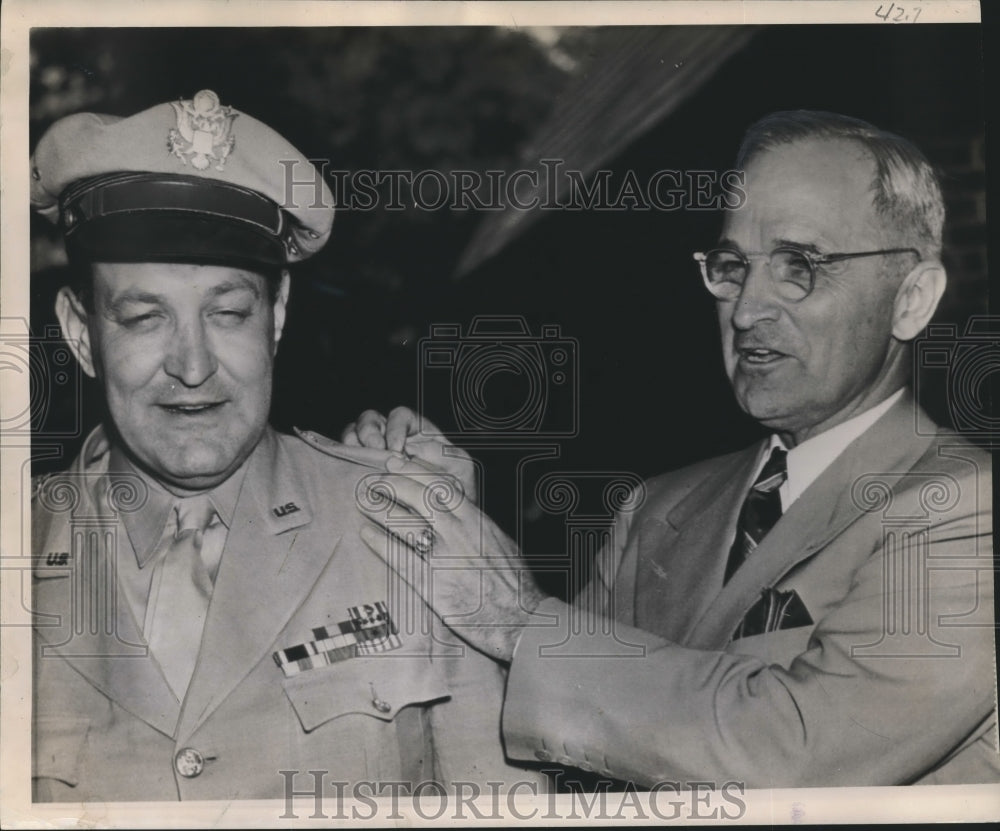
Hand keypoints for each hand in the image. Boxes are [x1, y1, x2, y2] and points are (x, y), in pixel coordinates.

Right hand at [342, 406, 477, 504]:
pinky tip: (352, 473)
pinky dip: (344, 459)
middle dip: (370, 433)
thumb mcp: (460, 471)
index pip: (400, 416)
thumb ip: (442, 454)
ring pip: (353, 434)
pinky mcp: (360, 472)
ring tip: (360, 462)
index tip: (397, 450)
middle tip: (375, 452)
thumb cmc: (457, 493)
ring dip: (353, 443)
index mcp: (418, 433)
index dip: (395, 427)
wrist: (445, 525)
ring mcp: (374, 455)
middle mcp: (393, 439)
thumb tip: (412, 447)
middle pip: (371, 420)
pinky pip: (344, 457)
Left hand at [357, 455, 545, 662]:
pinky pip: (400, 559)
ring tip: (363, 500)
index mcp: (478, 521)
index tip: (398, 463)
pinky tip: (366, 534)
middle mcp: (460, 533)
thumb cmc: (516, 585)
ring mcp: (446, 558)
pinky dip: (380, 543)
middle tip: (374, 479)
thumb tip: (466, 515)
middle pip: (420, 496)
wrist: (524, 619)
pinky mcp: (434, 585)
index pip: (442, 485)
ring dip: (381, 508)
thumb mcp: (502, 544)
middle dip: (393, 483)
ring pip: (406, 522)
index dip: (415, 470)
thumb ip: (480, 527)